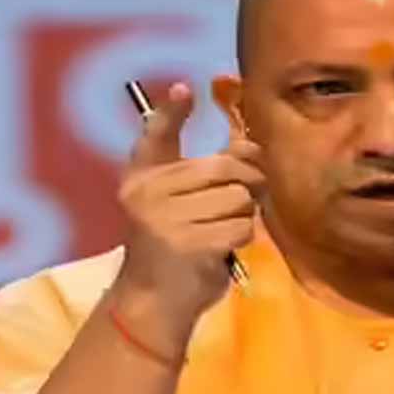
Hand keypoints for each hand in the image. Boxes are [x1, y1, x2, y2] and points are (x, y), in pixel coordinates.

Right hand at [112, 80, 263, 346]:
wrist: (152, 303)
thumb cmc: (173, 246)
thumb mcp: (178, 205)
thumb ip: (205, 173)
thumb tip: (251, 145)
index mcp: (142, 177)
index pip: (156, 134)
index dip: (172, 112)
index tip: (185, 89)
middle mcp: (147, 193)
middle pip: (225, 168)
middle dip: (246, 183)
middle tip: (239, 201)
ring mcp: (166, 219)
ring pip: (238, 198)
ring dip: (243, 216)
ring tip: (220, 231)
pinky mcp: (189, 244)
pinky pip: (241, 227)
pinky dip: (241, 239)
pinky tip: (221, 250)